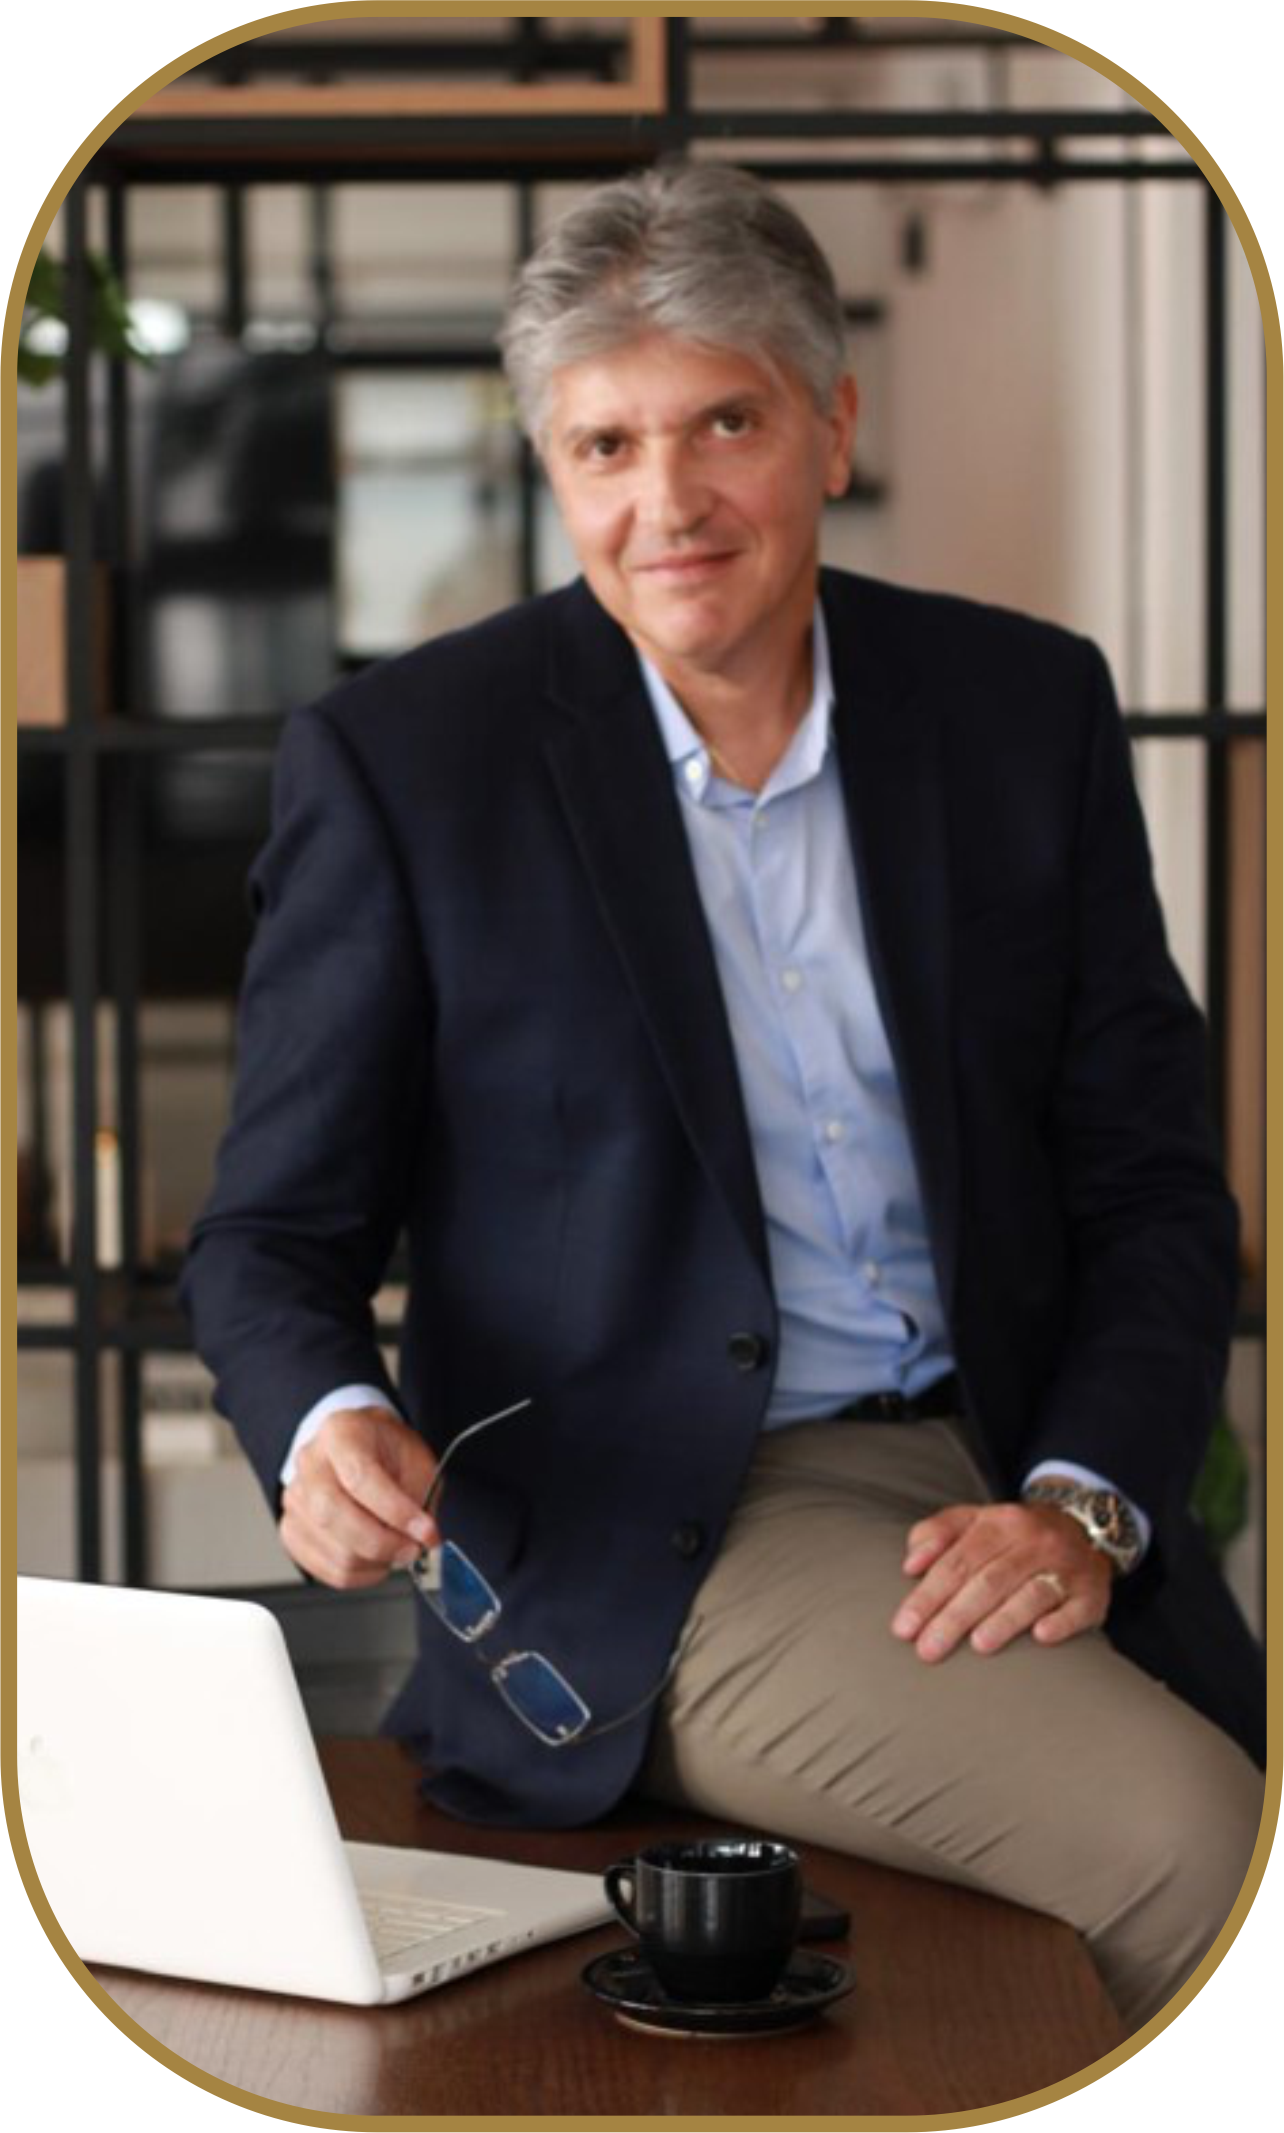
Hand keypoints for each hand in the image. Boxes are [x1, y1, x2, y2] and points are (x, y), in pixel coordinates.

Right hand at [279, 1405, 439, 1589]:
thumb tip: (421, 1539)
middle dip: (383, 1543)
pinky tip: (376, 1559)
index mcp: (340, 1433)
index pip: (360, 1477)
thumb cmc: (386, 1451)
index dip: (396, 1511)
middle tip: (413, 1548)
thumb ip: (420, 1496)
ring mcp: (294, 1499)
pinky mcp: (291, 1531)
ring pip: (334, 1551)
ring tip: (396, 1549)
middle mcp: (309, 1464)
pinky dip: (360, 1574)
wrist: (358, 1448)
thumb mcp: (415, 1457)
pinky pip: (326, 1569)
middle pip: (333, 1516)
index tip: (425, 1531)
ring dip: (376, 1561)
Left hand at [889, 1501, 1112, 1661]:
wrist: (1080, 1528)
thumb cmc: (1011, 1535)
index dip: (928, 1595)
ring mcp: (1066, 1566)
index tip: (903, 1628)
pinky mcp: (1092, 1592)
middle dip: (954, 1617)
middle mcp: (1034, 1541)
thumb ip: (935, 1533)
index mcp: (999, 1522)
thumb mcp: (973, 1520)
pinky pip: (1077, 1607)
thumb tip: (910, 1564)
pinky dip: (1061, 1622)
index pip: (957, 1562)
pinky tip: (1041, 1637)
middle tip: (928, 1649)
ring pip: (1032, 1593)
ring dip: (1005, 1620)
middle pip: (989, 1581)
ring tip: (978, 1646)